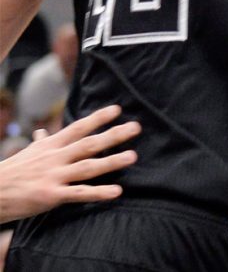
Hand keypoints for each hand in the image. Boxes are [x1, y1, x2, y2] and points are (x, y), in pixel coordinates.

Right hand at [0, 105, 140, 223]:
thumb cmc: (11, 172)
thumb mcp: (26, 153)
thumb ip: (41, 143)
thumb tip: (43, 132)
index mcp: (50, 146)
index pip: (78, 128)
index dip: (98, 118)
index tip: (118, 109)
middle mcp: (54, 158)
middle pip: (88, 144)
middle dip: (113, 135)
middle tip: (136, 127)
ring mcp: (53, 176)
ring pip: (88, 166)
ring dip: (112, 162)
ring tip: (133, 156)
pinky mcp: (51, 195)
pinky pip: (79, 193)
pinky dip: (98, 192)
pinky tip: (117, 192)